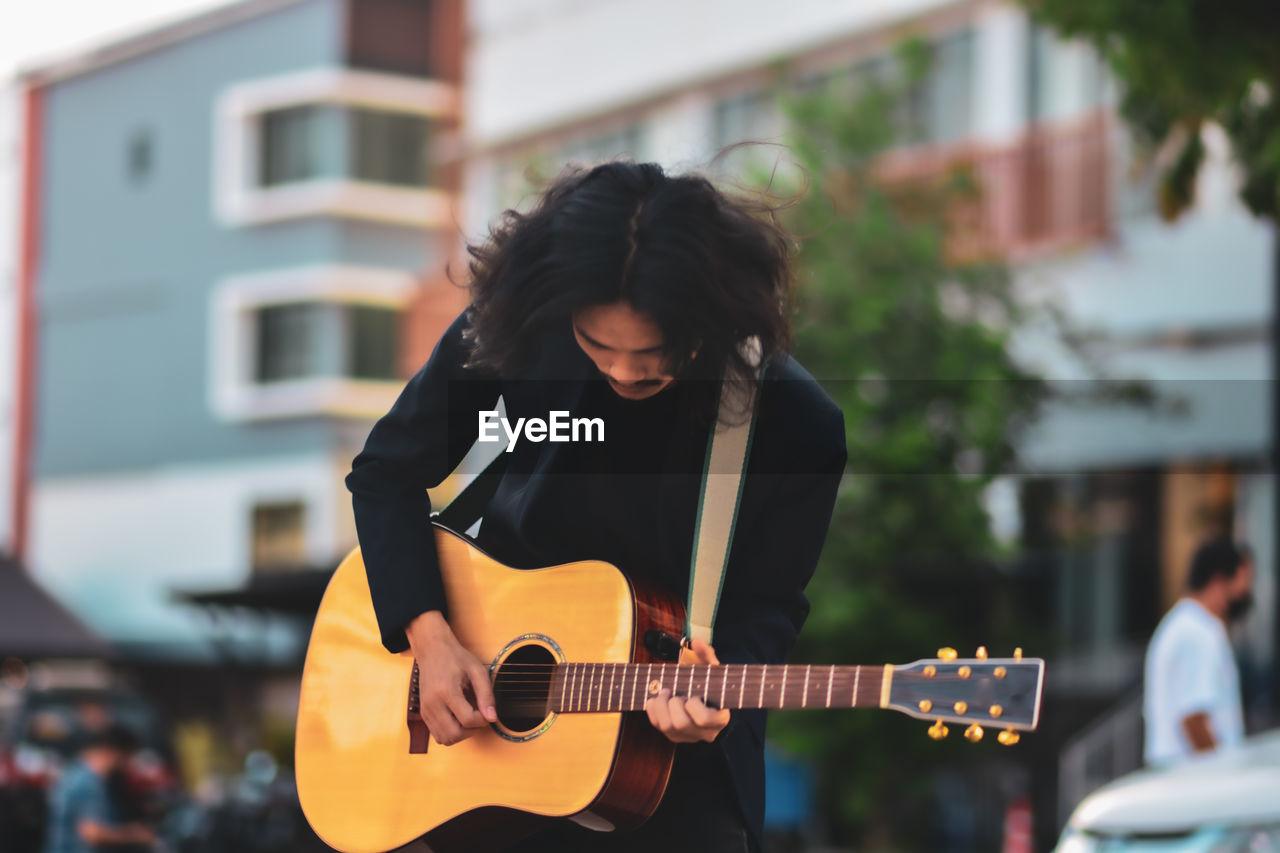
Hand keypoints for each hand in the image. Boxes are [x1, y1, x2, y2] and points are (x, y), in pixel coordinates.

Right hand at [405, 611, 497, 745]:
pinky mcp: (423, 713)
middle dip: (471, 731)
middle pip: (454, 734)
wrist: (432, 651)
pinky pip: (438, 735)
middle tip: (478, 717)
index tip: (487, 711)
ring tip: (469, 718)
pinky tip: (458, 718)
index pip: (467, 720)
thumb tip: (492, 717)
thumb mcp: (477, 671)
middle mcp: (432, 703)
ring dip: (461, 734)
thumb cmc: (455, 658)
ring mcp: (425, 710)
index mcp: (446, 691)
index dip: (483, 720)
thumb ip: (486, 694)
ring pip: (445, 739)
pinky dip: (451, 733)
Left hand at [644, 637, 731, 742]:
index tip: (693, 695)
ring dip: (661, 707)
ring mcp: (688, 737)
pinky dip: (653, 710)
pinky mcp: (674, 736)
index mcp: (719, 719)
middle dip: (673, 704)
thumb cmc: (711, 686)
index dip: (693, 706)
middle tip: (673, 692)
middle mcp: (704, 733)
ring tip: (665, 693)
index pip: (703, 719)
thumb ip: (707, 656)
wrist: (706, 701)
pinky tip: (657, 699)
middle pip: (681, 724)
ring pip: (667, 727)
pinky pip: (658, 726)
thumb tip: (697, 642)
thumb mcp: (713, 671)